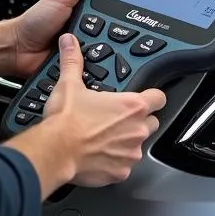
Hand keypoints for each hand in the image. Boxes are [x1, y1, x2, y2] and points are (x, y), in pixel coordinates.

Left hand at [8, 0, 114, 78]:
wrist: (18, 51)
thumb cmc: (35, 22)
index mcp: (88, 2)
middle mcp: (90, 23)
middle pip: (117, 26)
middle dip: (114, 30)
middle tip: (99, 29)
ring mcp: (87, 43)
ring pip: (110, 47)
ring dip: (105, 48)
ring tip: (92, 45)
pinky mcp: (84, 61)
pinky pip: (99, 63)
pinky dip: (98, 63)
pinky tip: (94, 60)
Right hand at [44, 33, 166, 186]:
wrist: (55, 151)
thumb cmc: (66, 120)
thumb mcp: (70, 84)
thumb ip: (73, 61)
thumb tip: (69, 43)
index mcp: (131, 106)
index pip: (159, 98)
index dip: (153, 97)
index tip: (147, 98)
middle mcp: (137, 129)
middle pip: (152, 122)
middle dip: (139, 121)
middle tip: (118, 120)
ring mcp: (131, 153)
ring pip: (138, 146)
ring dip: (126, 142)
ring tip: (104, 139)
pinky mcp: (121, 173)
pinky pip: (124, 167)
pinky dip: (115, 162)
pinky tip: (99, 156)